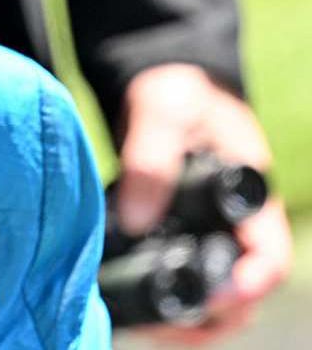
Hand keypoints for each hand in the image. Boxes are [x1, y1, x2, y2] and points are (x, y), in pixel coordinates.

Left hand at [115, 63, 292, 343]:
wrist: (160, 80)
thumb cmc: (174, 90)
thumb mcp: (162, 112)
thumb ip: (150, 161)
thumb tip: (138, 220)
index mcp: (250, 193)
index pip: (269, 254)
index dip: (249, 284)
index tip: (212, 298)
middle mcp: (236, 218)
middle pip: (243, 286)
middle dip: (213, 315)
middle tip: (165, 327)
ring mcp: (210, 227)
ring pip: (215, 288)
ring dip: (189, 315)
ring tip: (148, 327)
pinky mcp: (181, 230)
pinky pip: (186, 273)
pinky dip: (167, 296)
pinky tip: (135, 308)